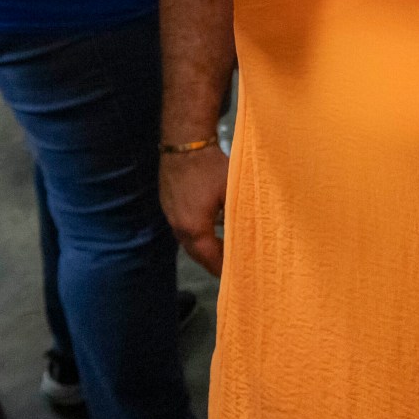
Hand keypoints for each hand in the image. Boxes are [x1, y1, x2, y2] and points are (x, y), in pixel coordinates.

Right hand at [159, 144, 229, 275]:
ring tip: (221, 251)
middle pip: (196, 253)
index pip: (210, 258)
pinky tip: (208, 229)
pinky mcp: (168, 205)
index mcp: (194, 228)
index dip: (223, 268)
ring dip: (204, 247)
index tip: (235, 275)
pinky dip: (196, 234)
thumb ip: (238, 216)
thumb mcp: (231, 192)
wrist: (183, 143)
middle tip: (229, 266)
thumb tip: (251, 232)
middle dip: (213, 261)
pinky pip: (183, 228)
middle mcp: (178, 227)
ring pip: (188, 241)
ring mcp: (170, 216)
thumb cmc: (210, 167)